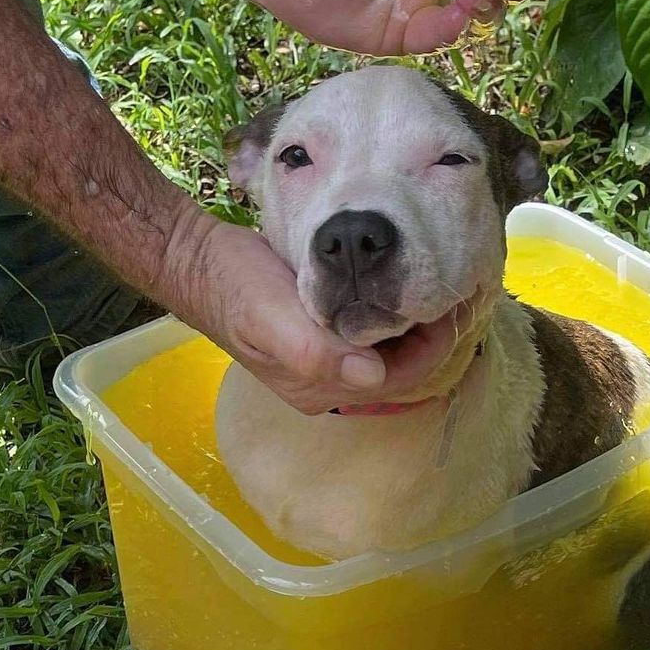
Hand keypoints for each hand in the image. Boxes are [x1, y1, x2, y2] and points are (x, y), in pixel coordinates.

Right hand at [181, 220, 456, 414]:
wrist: (199, 262)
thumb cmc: (235, 288)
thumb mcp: (272, 317)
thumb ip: (317, 351)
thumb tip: (372, 373)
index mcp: (320, 388)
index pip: (399, 379)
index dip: (433, 348)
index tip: (450, 305)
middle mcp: (327, 383)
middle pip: (399, 369)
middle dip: (429, 337)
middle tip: (451, 291)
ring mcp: (324, 359)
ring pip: (387, 351)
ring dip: (412, 325)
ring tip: (433, 287)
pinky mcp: (321, 333)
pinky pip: (370, 333)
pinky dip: (391, 314)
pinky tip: (400, 287)